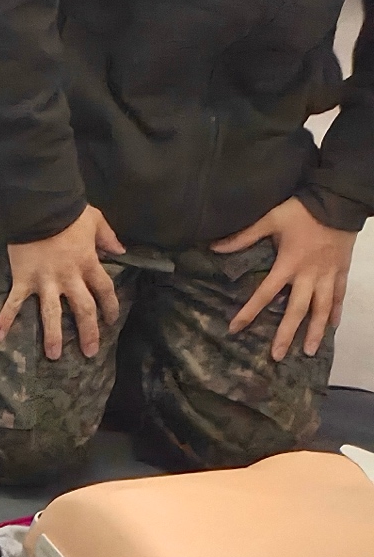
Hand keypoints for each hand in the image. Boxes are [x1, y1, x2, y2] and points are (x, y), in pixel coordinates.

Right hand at [0, 205, 123, 360]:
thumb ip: (108, 237)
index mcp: (88, 263)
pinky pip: (13, 303)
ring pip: (51, 313)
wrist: (38, 208)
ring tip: (53, 356)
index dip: (110, 306)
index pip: (104, 289)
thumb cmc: (68, 213)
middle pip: (83, 309)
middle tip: (90, 352)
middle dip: (87, 331)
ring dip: (52, 336)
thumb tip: (121, 251)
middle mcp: (69, 277)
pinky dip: (5, 320)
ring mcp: (45, 282)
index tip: (111, 320)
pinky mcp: (23, 281)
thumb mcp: (96, 220)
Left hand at [215, 197, 358, 360]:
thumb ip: (244, 236)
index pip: (265, 293)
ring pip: (323, 307)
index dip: (249, 312)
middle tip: (278, 356)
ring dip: (316, 330)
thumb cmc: (303, 210)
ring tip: (311, 351)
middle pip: (297, 309)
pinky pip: (340, 294)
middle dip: (288, 334)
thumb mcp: (271, 218)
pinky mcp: (342, 269)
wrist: (340, 200)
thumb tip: (214, 247)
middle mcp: (309, 274)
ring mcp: (328, 274)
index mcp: (289, 264)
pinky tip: (333, 326)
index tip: (235, 329)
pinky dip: (337, 311)